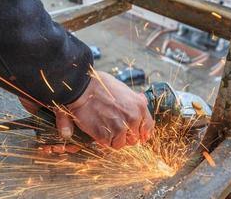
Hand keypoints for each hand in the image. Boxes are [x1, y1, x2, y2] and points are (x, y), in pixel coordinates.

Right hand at [20, 71, 154, 149]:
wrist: (83, 88)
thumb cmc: (101, 85)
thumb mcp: (124, 89)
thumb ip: (134, 100)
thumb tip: (144, 101)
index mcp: (139, 107)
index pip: (148, 127)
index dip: (141, 133)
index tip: (137, 135)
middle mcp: (133, 119)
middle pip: (133, 139)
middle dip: (124, 136)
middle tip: (113, 128)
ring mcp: (119, 128)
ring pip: (120, 144)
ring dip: (113, 139)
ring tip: (104, 128)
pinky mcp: (105, 136)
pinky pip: (107, 145)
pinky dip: (102, 140)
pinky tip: (97, 129)